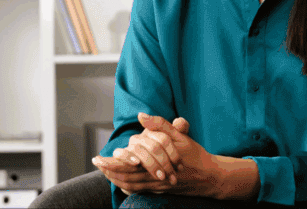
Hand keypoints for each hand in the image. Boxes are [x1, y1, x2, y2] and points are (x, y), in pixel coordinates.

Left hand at [93, 113, 230, 197]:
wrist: (211, 177)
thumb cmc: (195, 154)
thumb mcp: (180, 136)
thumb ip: (160, 125)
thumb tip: (141, 115)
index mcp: (157, 163)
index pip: (128, 165)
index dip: (111, 163)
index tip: (98, 158)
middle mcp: (155, 178)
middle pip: (125, 178)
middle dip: (108, 171)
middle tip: (96, 163)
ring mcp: (157, 186)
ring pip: (131, 186)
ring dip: (115, 179)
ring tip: (103, 171)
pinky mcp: (160, 190)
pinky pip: (139, 191)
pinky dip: (127, 187)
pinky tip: (120, 182)